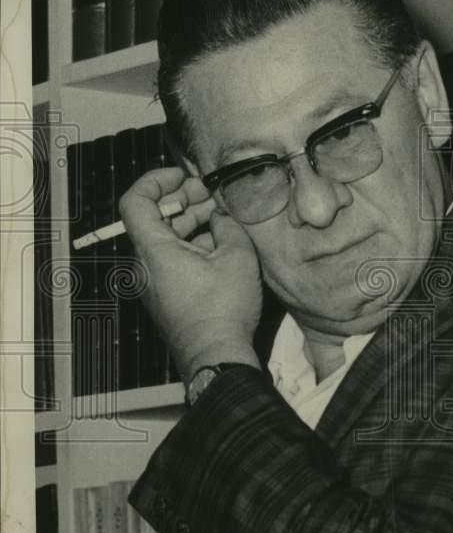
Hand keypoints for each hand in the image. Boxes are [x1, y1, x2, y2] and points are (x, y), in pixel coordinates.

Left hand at [119, 167, 261, 381]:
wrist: (216, 355)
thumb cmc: (223, 309)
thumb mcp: (237, 256)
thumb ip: (228, 225)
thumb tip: (222, 215)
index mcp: (154, 249)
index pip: (135, 201)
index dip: (156, 181)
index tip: (183, 177)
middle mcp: (145, 264)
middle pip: (153, 218)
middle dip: (182, 199)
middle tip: (212, 193)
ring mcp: (154, 281)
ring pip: (165, 238)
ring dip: (191, 221)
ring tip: (222, 215)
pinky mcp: (166, 294)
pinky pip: (173, 258)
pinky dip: (192, 243)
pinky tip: (220, 242)